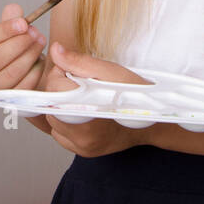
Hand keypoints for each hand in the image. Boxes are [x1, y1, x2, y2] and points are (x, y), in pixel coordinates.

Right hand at [0, 3, 48, 94]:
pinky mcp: (6, 100)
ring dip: (29, 56)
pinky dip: (34, 72)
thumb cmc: (9, 51)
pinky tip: (41, 60)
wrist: (18, 74)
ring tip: (40, 43)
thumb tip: (13, 9)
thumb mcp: (7, 33)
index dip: (4, 30)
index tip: (23, 23)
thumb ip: (10, 21)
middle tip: (35, 33)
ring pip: (10, 73)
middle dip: (19, 44)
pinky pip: (22, 86)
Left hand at [41, 42, 150, 157]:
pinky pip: (60, 132)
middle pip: (50, 104)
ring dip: (62, 105)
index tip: (77, 72)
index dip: (62, 73)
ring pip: (52, 119)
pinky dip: (66, 120)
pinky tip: (84, 113)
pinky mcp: (81, 152)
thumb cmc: (137, 96)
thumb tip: (56, 51)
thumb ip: (80, 62)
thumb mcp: (112, 72)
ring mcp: (81, 147)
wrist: (153, 123)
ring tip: (85, 99)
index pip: (53, 87)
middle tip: (84, 85)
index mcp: (88, 113)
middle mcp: (82, 137)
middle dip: (61, 90)